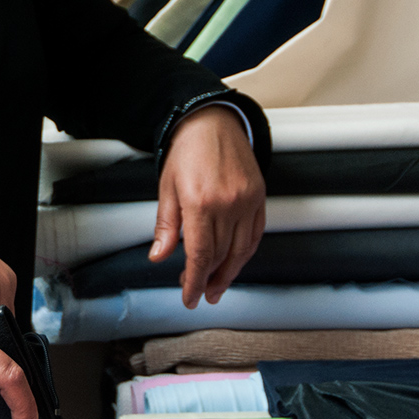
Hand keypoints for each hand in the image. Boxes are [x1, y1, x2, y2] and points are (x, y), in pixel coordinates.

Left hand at [150, 106, 265, 308]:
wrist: (212, 121)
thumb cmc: (187, 151)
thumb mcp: (167, 187)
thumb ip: (166, 225)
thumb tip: (159, 256)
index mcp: (200, 202)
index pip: (200, 255)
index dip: (194, 281)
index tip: (189, 297)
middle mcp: (228, 204)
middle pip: (221, 256)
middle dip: (208, 279)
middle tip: (198, 292)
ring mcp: (247, 201)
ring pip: (241, 251)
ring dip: (229, 274)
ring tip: (216, 287)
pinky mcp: (259, 197)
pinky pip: (255, 235)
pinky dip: (245, 254)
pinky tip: (234, 263)